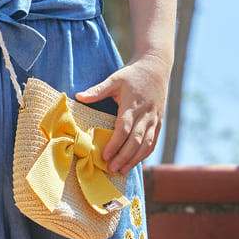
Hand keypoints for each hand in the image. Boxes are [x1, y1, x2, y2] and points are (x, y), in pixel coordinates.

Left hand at [74, 55, 168, 174]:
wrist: (156, 68)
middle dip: (124, 157)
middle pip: (136, 141)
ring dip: (135, 160)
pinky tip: (134, 163)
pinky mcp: (159, 123)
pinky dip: (145, 154)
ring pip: (147, 145)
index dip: (115, 144)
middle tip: (112, 169)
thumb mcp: (114, 79)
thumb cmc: (132, 75)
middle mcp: (146, 115)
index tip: (105, 156)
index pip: (124, 129)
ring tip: (122, 170)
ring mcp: (154, 120)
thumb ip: (98, 90)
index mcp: (133, 105)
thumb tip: (79, 96)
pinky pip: (153, 142)